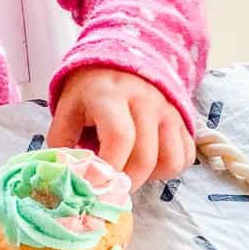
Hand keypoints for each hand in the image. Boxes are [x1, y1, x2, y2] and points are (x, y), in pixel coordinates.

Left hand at [47, 67, 194, 191]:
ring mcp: (167, 109)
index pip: (119, 138)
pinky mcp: (181, 118)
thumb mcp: (66, 109)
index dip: (109, 168)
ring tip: (129, 170)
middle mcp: (144, 101)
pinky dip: (168, 169)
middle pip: (144, 157)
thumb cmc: (88, 91)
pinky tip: (148, 162)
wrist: (116, 63)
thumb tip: (67, 177)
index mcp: (110, 96)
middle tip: (110, 186)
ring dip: (150, 177)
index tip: (96, 184)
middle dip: (126, 181)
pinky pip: (185, 156)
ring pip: (170, 160)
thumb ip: (62, 142)